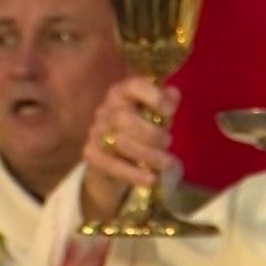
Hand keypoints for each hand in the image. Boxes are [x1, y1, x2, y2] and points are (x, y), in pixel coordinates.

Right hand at [81, 77, 181, 222]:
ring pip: (120, 143)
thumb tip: (173, 94)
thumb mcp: (154, 115)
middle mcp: (105, 109)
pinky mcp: (91, 155)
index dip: (153, 96)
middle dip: (152, 134)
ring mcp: (96, 132)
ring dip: (148, 155)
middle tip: (169, 142)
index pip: (133, 85)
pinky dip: (135, 174)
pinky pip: (113, 165)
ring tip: (167, 163)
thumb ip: (165, 102)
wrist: (113, 160)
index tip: (170, 111)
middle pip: (124, 119)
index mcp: (122, 93)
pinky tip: (152, 179)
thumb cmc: (139, 130)